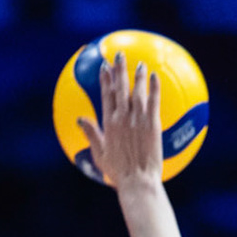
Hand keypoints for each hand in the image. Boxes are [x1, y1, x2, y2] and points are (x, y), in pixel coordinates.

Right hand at [76, 53, 163, 189]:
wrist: (137, 181)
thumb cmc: (118, 172)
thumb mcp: (100, 154)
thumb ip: (91, 134)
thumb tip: (80, 119)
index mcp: (109, 123)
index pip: (106, 95)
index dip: (105, 79)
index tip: (104, 67)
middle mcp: (122, 117)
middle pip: (120, 88)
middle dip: (119, 69)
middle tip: (119, 55)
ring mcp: (138, 120)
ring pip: (137, 91)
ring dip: (137, 75)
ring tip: (139, 64)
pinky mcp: (152, 124)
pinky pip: (154, 101)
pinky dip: (154, 87)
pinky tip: (155, 77)